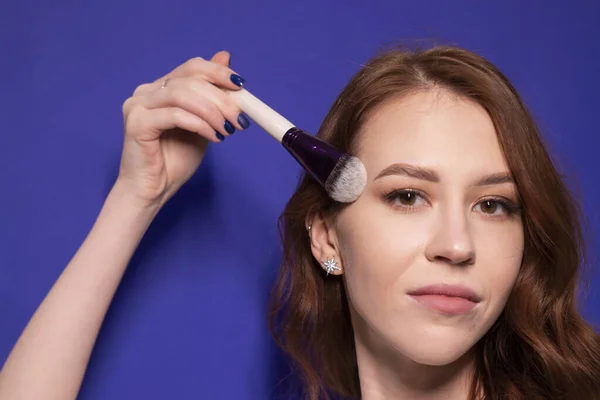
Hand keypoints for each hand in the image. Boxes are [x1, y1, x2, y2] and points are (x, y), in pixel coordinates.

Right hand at [116, 51, 248, 207]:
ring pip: (183, 94)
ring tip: (227, 130)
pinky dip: (200, 124)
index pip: (192, 68)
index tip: (242, 87)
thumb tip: (226, 59)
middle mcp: (146, 91)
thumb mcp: (203, 124)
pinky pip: (175, 115)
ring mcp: (138, 105)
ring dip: (212, 111)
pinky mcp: (137, 123)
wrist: (153, 191)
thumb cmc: (174, 161)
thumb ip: (211, 97)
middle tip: (240, 119)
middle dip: (221, 98)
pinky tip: (213, 137)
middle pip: (190, 79)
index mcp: (161, 88)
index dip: (219, 72)